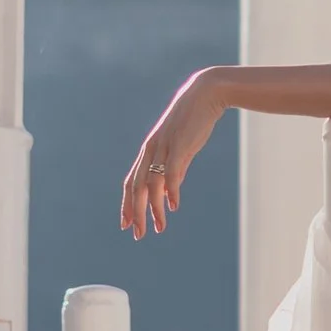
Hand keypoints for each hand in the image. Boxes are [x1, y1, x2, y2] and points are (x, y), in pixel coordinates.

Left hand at [121, 74, 226, 236]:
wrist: (205, 95)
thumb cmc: (193, 122)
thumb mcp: (180, 149)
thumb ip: (174, 170)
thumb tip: (170, 193)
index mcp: (148, 151)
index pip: (131, 183)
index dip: (127, 204)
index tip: (126, 224)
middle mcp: (151, 151)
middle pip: (137, 187)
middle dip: (136, 213)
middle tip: (138, 235)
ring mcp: (164, 147)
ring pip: (152, 184)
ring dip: (153, 208)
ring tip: (158, 228)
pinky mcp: (179, 144)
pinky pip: (171, 172)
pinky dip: (170, 190)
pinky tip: (173, 206)